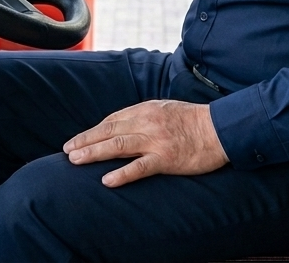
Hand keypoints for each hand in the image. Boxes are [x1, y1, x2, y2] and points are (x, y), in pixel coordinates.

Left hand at [62, 100, 228, 187]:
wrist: (220, 128)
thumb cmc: (194, 120)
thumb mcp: (165, 108)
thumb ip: (145, 115)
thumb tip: (124, 124)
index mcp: (146, 109)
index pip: (112, 119)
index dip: (93, 130)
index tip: (78, 139)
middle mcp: (146, 122)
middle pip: (109, 131)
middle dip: (86, 140)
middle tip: (67, 151)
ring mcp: (155, 140)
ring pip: (117, 145)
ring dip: (94, 153)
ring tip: (75, 161)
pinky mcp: (166, 158)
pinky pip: (140, 167)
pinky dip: (122, 173)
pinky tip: (107, 180)